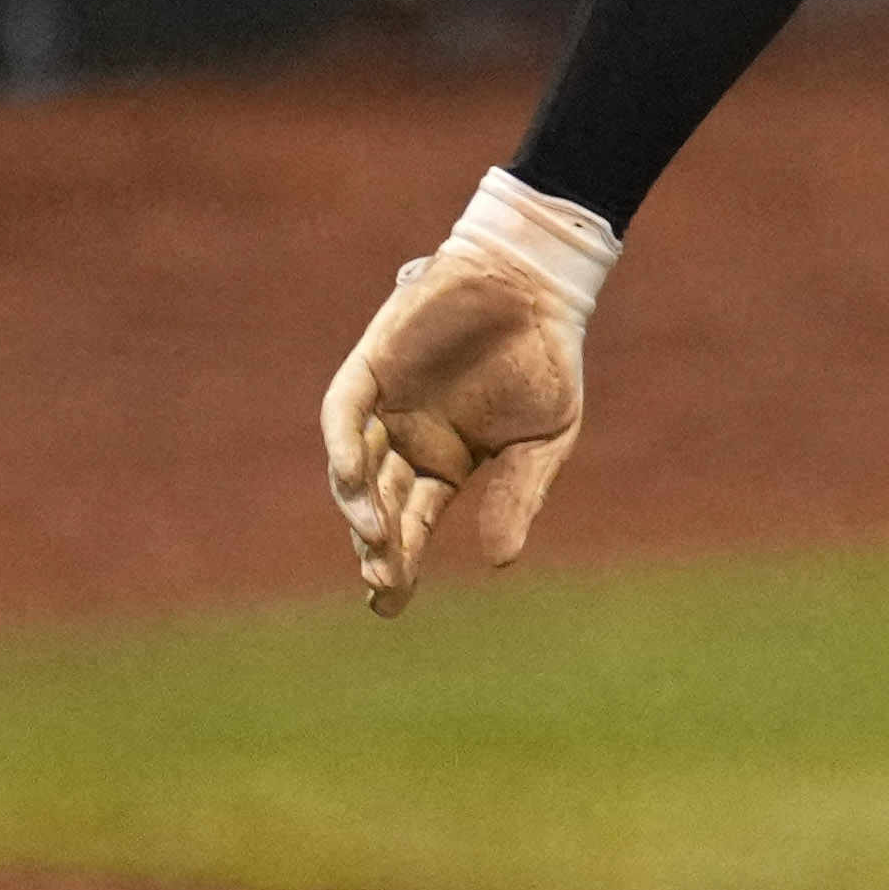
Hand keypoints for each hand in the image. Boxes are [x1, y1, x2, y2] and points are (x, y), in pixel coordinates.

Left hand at [321, 179, 614, 609]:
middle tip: (382, 583)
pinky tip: (352, 477)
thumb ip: (519, 497)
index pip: (412, 525)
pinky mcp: (371, 366)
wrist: (536, 286)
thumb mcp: (544, 441)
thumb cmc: (545, 360)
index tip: (386, 604)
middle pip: (379, 506)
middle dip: (378, 547)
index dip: (398, 565)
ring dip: (360, 504)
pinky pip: (343, 410)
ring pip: (355, 467)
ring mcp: (385, 404)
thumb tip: (498, 563)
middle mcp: (406, 440)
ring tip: (376, 538)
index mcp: (445, 464)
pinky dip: (342, 445)